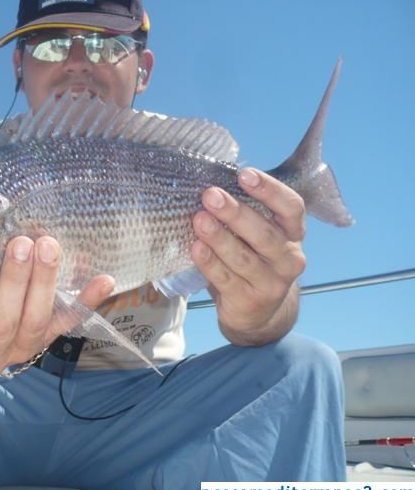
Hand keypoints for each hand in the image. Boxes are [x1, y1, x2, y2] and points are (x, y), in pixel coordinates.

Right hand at [0, 235, 114, 374]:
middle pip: (4, 324)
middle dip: (14, 283)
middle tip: (21, 245)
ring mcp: (22, 347)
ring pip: (36, 321)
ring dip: (45, 282)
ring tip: (48, 249)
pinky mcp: (48, 338)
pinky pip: (69, 321)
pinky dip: (87, 300)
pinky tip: (104, 280)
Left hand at [191, 168, 305, 345]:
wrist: (258, 314)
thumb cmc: (254, 260)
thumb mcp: (258, 236)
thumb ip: (246, 213)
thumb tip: (213, 184)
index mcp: (292, 234)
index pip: (292, 208)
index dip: (270, 190)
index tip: (244, 175)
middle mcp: (288, 259)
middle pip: (264, 234)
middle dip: (235, 213)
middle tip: (210, 195)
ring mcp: (271, 283)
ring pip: (243, 258)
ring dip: (219, 237)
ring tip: (199, 220)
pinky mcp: (248, 302)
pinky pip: (226, 279)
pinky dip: (210, 263)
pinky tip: (196, 248)